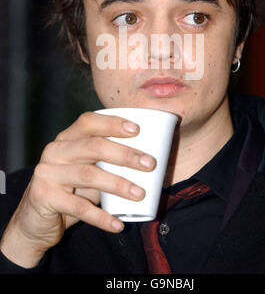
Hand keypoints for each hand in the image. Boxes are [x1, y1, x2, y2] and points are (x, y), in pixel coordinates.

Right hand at [0, 112, 155, 267]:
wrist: (33, 220)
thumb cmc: (68, 190)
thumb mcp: (84, 170)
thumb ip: (105, 161)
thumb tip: (145, 159)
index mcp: (66, 139)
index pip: (88, 122)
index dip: (112, 123)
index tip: (137, 130)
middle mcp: (55, 151)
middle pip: (93, 146)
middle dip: (125, 154)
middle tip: (150, 164)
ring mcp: (47, 173)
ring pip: (88, 175)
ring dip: (118, 184)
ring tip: (139, 194)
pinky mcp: (44, 197)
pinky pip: (78, 208)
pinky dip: (101, 217)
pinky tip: (117, 223)